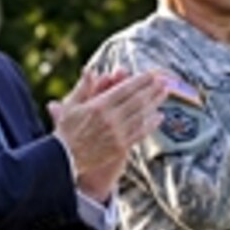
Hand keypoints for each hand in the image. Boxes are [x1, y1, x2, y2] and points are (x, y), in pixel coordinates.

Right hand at [48, 68, 166, 199]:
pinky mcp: (120, 147)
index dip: (140, 81)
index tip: (151, 74)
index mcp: (98, 106)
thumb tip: (90, 70)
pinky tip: (159, 117)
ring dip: (155, 102)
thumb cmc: (66, 130)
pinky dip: (151, 124)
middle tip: (164, 80)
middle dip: (152, 89)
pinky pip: (140, 133)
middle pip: (137, 100)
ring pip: (141, 115)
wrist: (64, 158)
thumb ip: (83, 87)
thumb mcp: (70, 105)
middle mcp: (110, 119)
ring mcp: (117, 134)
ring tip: (164, 92)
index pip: (125, 89)